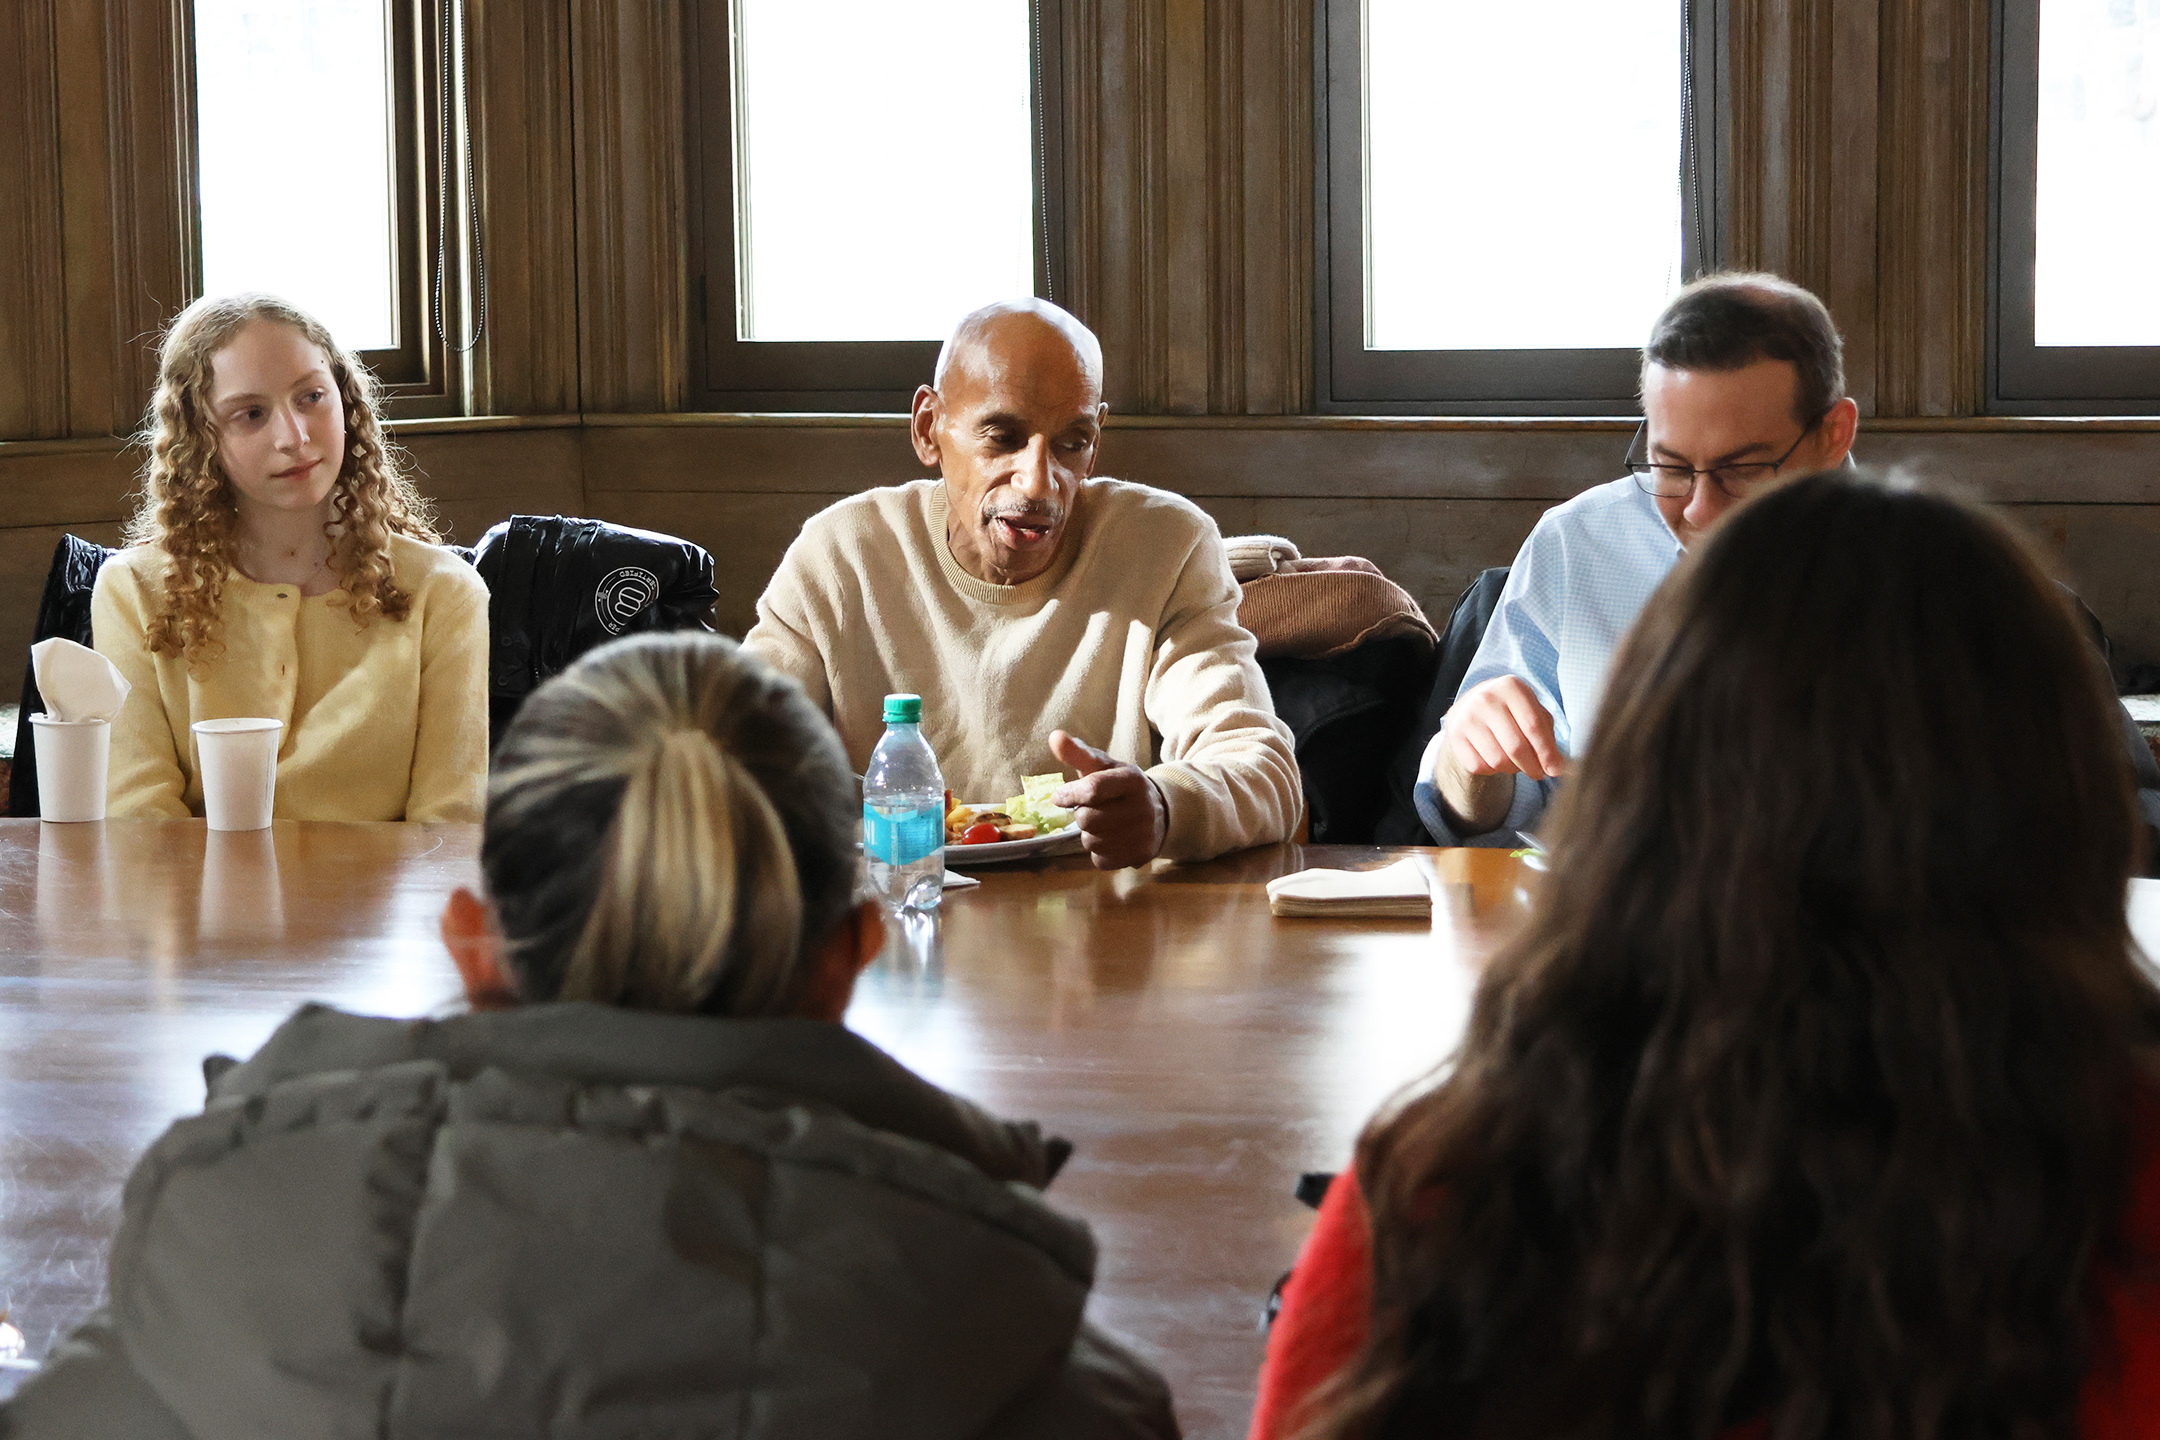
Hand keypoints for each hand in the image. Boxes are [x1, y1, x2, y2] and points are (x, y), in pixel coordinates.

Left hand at [1048, 730, 1168, 869]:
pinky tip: (1112, 839)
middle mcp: (1141, 808)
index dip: (1070, 794)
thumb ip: (1078, 752)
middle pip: (1086, 819)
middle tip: (1092, 809)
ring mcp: (1142, 835)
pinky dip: (1099, 852)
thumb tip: (1055, 737)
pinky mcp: (1139, 856)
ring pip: (1091, 842)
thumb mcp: (1104, 766)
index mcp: (1131, 780)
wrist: (1161, 813)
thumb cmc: (1121, 786)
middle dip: (1082, 814)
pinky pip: (1100, 859)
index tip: (1059, 797)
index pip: (1093, 789)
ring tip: (1104, 824)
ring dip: (1089, 834)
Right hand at [1443, 676, 1565, 781]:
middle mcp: (1486, 698)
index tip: (1555, 770)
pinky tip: (1496, 759)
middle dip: (1532, 767)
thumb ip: (1547, 736)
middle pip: (1515, 746)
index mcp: (1511, 687)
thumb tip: (1557, 768)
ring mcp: (1467, 716)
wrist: (1472, 704)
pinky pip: (1479, 766)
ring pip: (1497, 760)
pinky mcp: (1455, 734)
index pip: (1533, 726)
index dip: (1546, 752)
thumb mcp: (1533, 711)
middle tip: (1538, 773)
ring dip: (1513, 769)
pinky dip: (1492, 770)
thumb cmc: (1512, 710)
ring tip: (1517, 763)